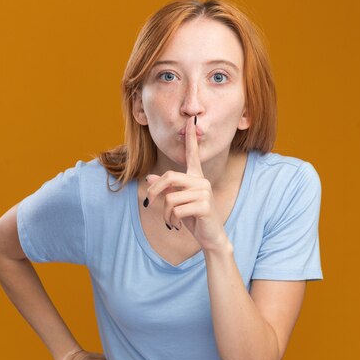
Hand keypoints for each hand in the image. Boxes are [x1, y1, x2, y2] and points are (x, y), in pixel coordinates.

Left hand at [145, 115, 227, 250]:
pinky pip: (176, 209)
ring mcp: (204, 192)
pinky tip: (176, 226)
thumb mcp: (176, 203)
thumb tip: (149, 178)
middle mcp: (202, 182)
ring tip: (170, 221)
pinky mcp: (204, 205)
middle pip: (170, 177)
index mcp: (196, 178)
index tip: (191, 121)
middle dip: (154, 191)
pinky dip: (171, 220)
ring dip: (164, 213)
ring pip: (170, 198)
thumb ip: (165, 189)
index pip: (193, 155)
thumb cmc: (193, 219)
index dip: (191, 139)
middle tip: (148, 203)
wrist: (210, 237)